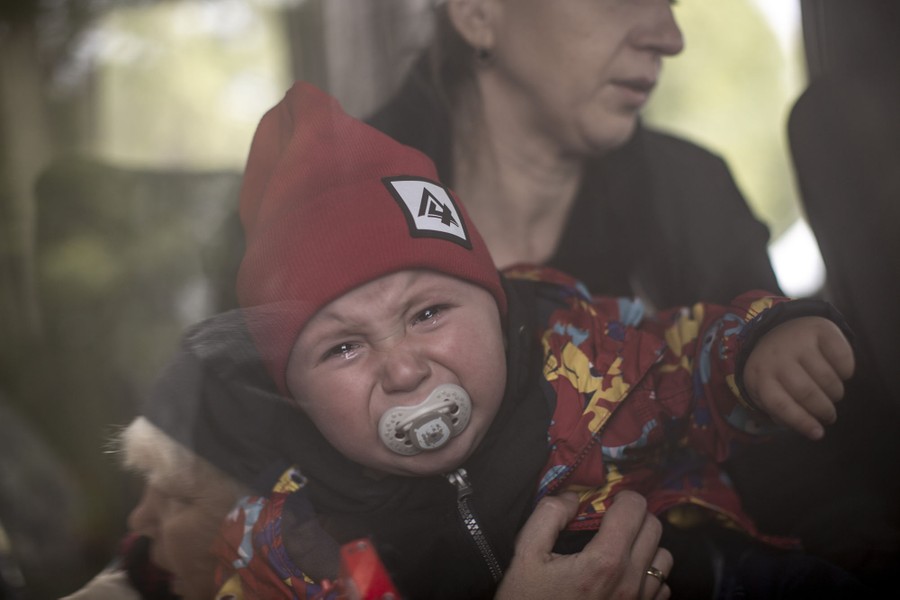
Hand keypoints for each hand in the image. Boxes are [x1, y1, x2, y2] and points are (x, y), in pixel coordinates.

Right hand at [496, 491, 671, 598]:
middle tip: (609, 521)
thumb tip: (573, 497)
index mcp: (604, 561)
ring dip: (645, 545)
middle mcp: (629, 582)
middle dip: (633, 516)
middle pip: (654, 527)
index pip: (635, 508)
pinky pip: (661, 586)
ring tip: (618, 547)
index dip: (620, 496)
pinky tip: (622, 575)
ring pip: (663, 557)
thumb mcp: (525, 554)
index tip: (605, 501)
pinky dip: (647, 574)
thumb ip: (549, 515)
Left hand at [743, 316, 854, 439]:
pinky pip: (842, 358)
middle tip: (829, 416)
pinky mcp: (819, 330)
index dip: (801, 422)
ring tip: (833, 395)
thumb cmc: (774, 368)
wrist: (776, 329)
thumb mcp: (766, 388)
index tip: (818, 434)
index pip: (779, 404)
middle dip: (823, 410)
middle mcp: (776, 357)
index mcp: (759, 376)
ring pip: (826, 378)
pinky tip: (840, 373)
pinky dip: (846, 371)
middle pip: (806, 392)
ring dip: (835, 393)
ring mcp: (797, 341)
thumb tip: (810, 430)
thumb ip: (780, 410)